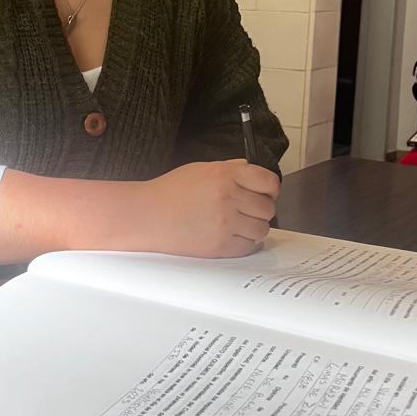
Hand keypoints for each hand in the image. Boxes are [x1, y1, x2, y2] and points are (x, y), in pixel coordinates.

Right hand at [136, 159, 279, 258]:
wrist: (146, 216)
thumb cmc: (170, 192)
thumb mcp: (201, 169)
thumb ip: (231, 169)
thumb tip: (254, 172)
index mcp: (225, 174)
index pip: (269, 182)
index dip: (270, 189)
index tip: (265, 193)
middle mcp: (228, 198)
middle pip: (268, 208)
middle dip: (261, 209)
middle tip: (248, 210)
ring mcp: (225, 224)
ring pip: (262, 229)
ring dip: (254, 228)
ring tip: (239, 225)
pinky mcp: (219, 246)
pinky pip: (248, 247)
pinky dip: (244, 243)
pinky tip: (232, 236)